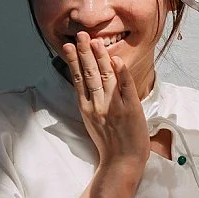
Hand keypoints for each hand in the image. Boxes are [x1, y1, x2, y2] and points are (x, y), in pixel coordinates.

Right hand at [61, 32, 149, 170]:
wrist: (122, 162)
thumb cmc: (110, 142)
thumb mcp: (93, 121)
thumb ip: (91, 102)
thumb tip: (86, 83)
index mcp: (87, 108)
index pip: (78, 79)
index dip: (73, 61)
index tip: (68, 45)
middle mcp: (97, 105)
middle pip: (89, 74)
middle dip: (84, 53)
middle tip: (81, 35)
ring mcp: (113, 107)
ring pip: (105, 77)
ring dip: (101, 58)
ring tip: (95, 41)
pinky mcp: (130, 110)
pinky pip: (126, 88)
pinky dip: (122, 74)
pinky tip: (117, 60)